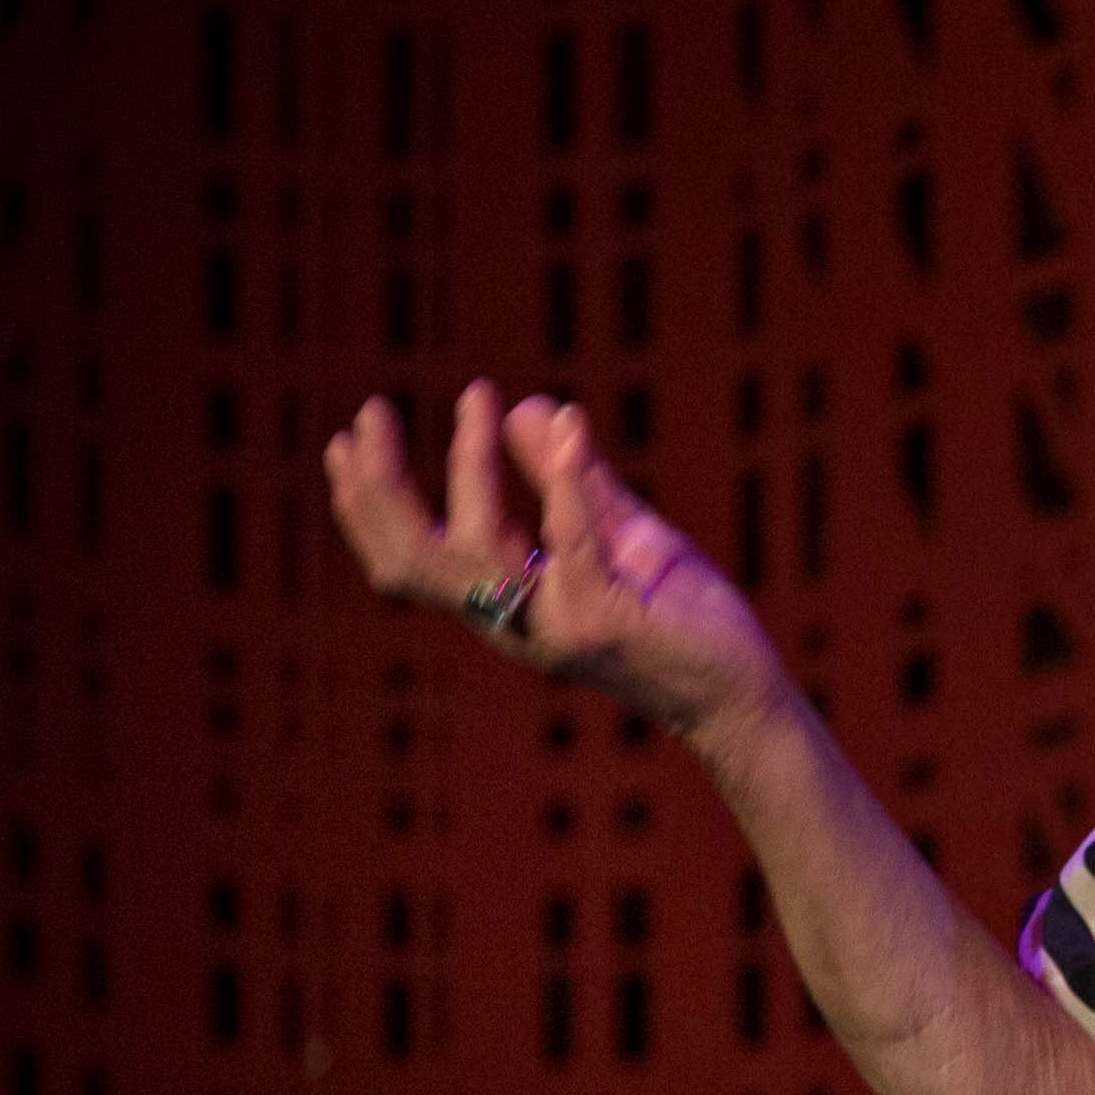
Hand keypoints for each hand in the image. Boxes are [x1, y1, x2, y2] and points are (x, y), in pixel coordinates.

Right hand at [323, 381, 791, 740]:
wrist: (741, 695)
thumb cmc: (683, 619)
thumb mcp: (621, 537)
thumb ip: (572, 480)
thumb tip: (526, 406)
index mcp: (505, 608)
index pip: (409, 559)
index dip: (369, 504)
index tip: (353, 435)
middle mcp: (515, 625)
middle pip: (412, 561)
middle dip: (379, 488)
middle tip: (367, 414)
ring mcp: (554, 628)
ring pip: (479, 547)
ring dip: (471, 465)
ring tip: (478, 400)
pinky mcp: (605, 622)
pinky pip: (574, 543)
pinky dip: (564, 482)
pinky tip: (567, 427)